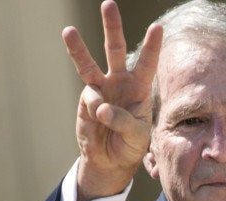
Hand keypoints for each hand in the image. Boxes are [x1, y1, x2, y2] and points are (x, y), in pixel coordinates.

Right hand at [62, 0, 162, 200]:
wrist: (110, 159)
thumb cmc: (130, 144)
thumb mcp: (137, 136)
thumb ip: (123, 121)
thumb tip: (102, 108)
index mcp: (140, 87)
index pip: (148, 63)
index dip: (152, 46)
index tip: (157, 27)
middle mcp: (120, 82)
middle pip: (116, 50)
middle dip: (112, 27)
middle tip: (108, 4)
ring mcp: (100, 88)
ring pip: (88, 64)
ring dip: (78, 48)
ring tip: (68, 31)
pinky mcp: (86, 100)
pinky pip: (90, 99)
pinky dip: (96, 109)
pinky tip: (100, 120)